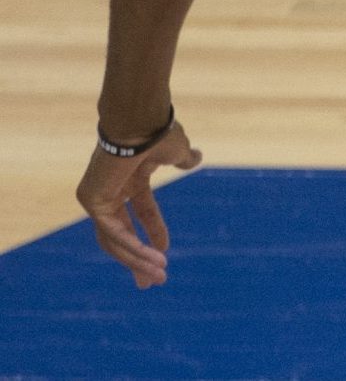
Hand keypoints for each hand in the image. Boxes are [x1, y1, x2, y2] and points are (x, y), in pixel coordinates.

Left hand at [75, 122, 201, 287]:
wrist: (141, 120)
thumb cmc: (159, 131)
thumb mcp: (177, 150)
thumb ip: (184, 158)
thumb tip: (196, 157)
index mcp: (129, 178)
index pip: (141, 212)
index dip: (154, 233)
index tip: (166, 254)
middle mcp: (110, 190)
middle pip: (120, 234)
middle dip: (136, 260)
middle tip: (150, 282)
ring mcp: (97, 196)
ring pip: (115, 239)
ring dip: (137, 260)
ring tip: (156, 277)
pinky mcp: (92, 200)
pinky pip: (113, 232)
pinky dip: (132, 248)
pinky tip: (152, 259)